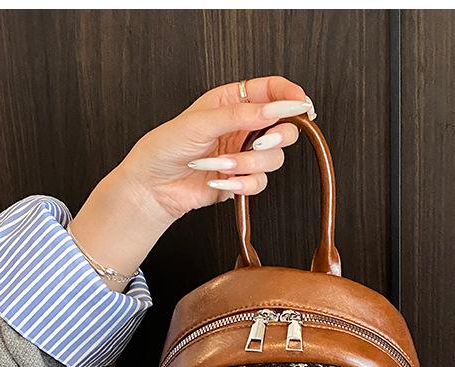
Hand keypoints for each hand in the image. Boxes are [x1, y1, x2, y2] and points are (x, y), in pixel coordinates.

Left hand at [68, 76, 314, 290]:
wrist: (153, 186)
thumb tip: (272, 109)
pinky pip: (259, 183)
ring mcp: (243, 154)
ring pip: (273, 159)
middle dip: (276, 137)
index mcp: (232, 102)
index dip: (289, 95)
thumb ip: (239, 115)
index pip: (271, 90)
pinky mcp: (241, 180)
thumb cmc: (166, 147)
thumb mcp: (200, 123)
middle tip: (261, 142)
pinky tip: (221, 182)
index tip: (301, 104)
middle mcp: (242, 127)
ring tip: (223, 165)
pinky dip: (242, 184)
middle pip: (283, 128)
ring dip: (249, 165)